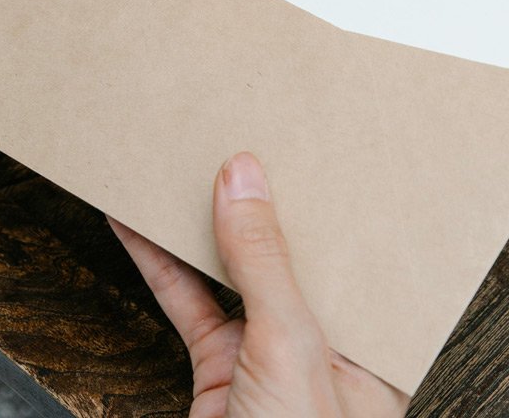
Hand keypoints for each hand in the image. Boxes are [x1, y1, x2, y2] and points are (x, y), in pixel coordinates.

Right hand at [109, 152, 408, 417]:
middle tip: (233, 136)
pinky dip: (159, 265)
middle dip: (256, 199)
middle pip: (286, 252)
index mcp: (371, 340)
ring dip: (197, 224)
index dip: (324, 192)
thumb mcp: (290, 349)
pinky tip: (138, 227)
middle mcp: (324, 343)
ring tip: (176, 165)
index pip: (349, 245)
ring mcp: (267, 357)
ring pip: (230, 272)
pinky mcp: (219, 372)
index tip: (298, 139)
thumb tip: (245, 178)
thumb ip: (265, 264)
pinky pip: (189, 304)